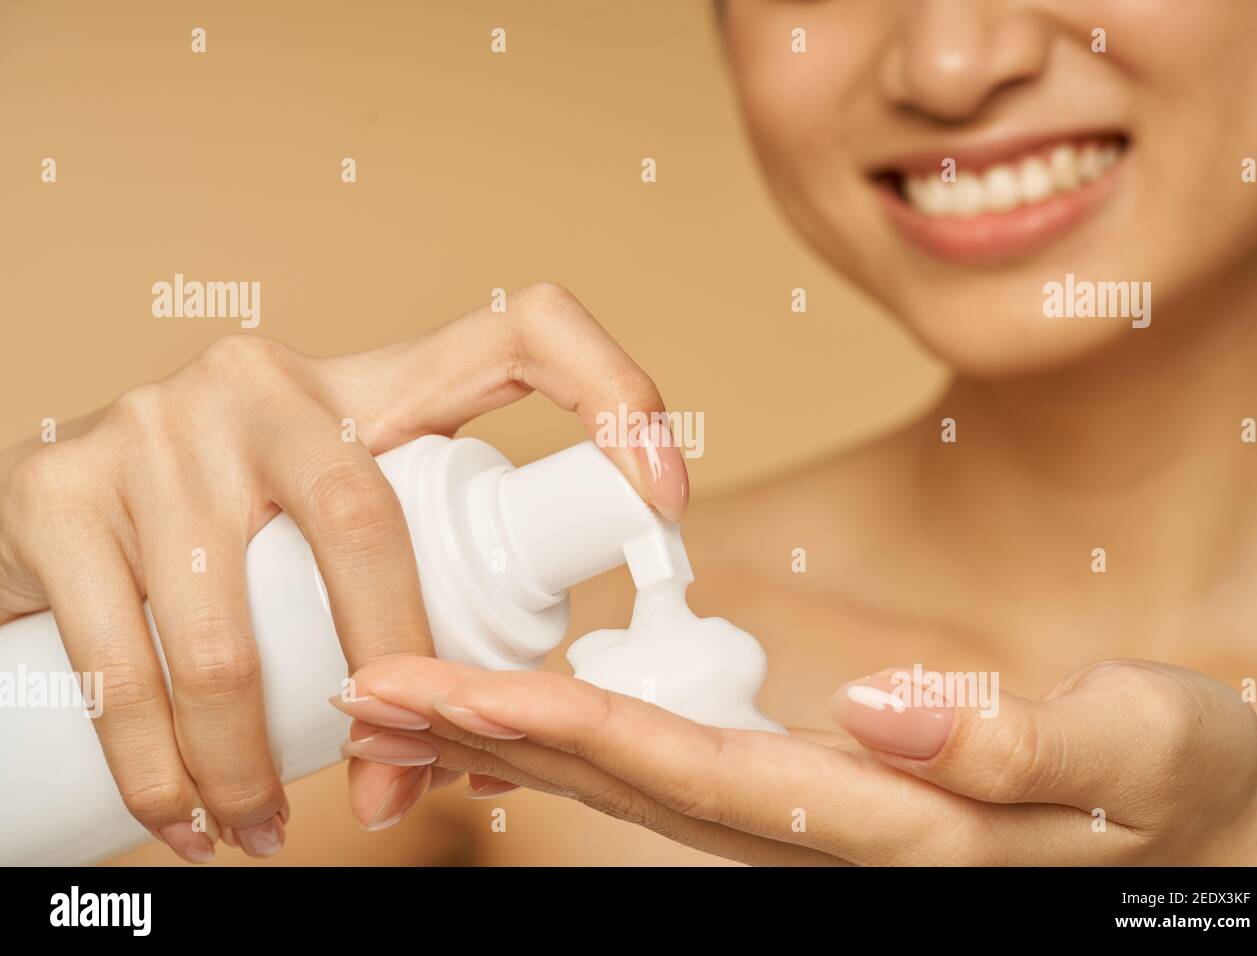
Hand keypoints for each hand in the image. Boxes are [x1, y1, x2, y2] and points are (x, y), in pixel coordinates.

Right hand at [0, 283, 687, 861]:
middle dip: (397, 680)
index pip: (518, 335)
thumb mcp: (327, 515)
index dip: (611, 394)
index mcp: (368, 387)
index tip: (666, 499)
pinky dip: (164, 775)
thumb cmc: (230, 531)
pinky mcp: (57, 490)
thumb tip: (486, 722)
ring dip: (257, 766)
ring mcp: (157, 426)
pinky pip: (125, 666)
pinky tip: (191, 822)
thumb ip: (410, 569)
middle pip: (373, 527)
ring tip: (269, 834)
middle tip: (394, 790)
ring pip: (234, 632)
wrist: (48, 509)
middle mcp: (267, 383)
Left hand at [338, 656, 1256, 864]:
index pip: (697, 773)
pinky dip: (583, 736)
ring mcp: (807, 822)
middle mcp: (817, 835)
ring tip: (407, 696)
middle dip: (494, 737)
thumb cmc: (1178, 799)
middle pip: (628, 785)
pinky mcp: (812, 798)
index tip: (456, 691)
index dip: (570, 729)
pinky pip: (674, 768)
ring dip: (514, 737)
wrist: (1190, 839)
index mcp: (882, 822)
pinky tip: (526, 709)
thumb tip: (884, 706)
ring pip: (634, 781)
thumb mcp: (1149, 755)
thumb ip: (1026, 740)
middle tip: (371, 691)